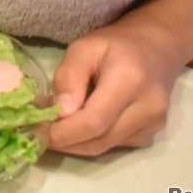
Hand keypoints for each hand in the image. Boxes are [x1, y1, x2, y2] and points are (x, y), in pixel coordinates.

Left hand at [47, 14, 183, 156]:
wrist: (156, 50)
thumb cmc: (115, 45)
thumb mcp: (83, 48)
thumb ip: (68, 77)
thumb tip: (60, 113)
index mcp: (130, 81)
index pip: (94, 121)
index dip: (63, 132)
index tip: (36, 129)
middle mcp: (148, 108)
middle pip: (99, 140)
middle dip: (64, 141)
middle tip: (37, 132)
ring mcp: (153, 125)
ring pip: (104, 147)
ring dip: (74, 144)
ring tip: (53, 127)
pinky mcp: (150, 134)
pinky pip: (113, 146)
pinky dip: (89, 141)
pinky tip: (76, 126)